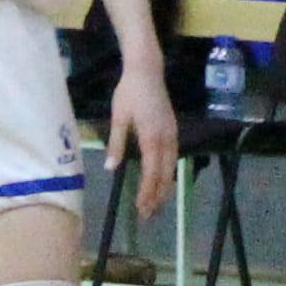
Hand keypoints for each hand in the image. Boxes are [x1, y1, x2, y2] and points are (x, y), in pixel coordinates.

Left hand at [112, 70, 180, 219]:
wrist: (147, 70)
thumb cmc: (129, 92)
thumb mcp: (119, 118)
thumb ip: (116, 144)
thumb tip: (111, 168)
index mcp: (151, 137)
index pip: (152, 172)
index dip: (148, 192)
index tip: (141, 208)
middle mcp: (166, 138)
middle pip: (164, 174)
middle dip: (157, 196)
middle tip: (148, 214)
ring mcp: (173, 134)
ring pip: (171, 167)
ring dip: (164, 187)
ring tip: (156, 204)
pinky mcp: (173, 130)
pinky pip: (173, 157)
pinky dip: (168, 173)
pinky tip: (163, 180)